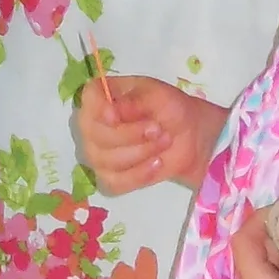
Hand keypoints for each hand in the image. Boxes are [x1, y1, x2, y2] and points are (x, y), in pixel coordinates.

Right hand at [75, 73, 224, 195]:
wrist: (189, 136)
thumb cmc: (170, 109)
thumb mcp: (159, 97)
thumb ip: (135, 102)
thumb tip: (112, 113)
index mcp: (103, 95)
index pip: (89, 98)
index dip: (97, 109)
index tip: (115, 117)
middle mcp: (93, 123)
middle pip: (94, 134)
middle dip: (129, 135)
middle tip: (158, 129)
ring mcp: (97, 152)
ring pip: (104, 160)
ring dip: (140, 153)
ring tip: (164, 142)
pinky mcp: (109, 177)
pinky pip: (113, 183)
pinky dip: (138, 175)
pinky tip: (156, 164)